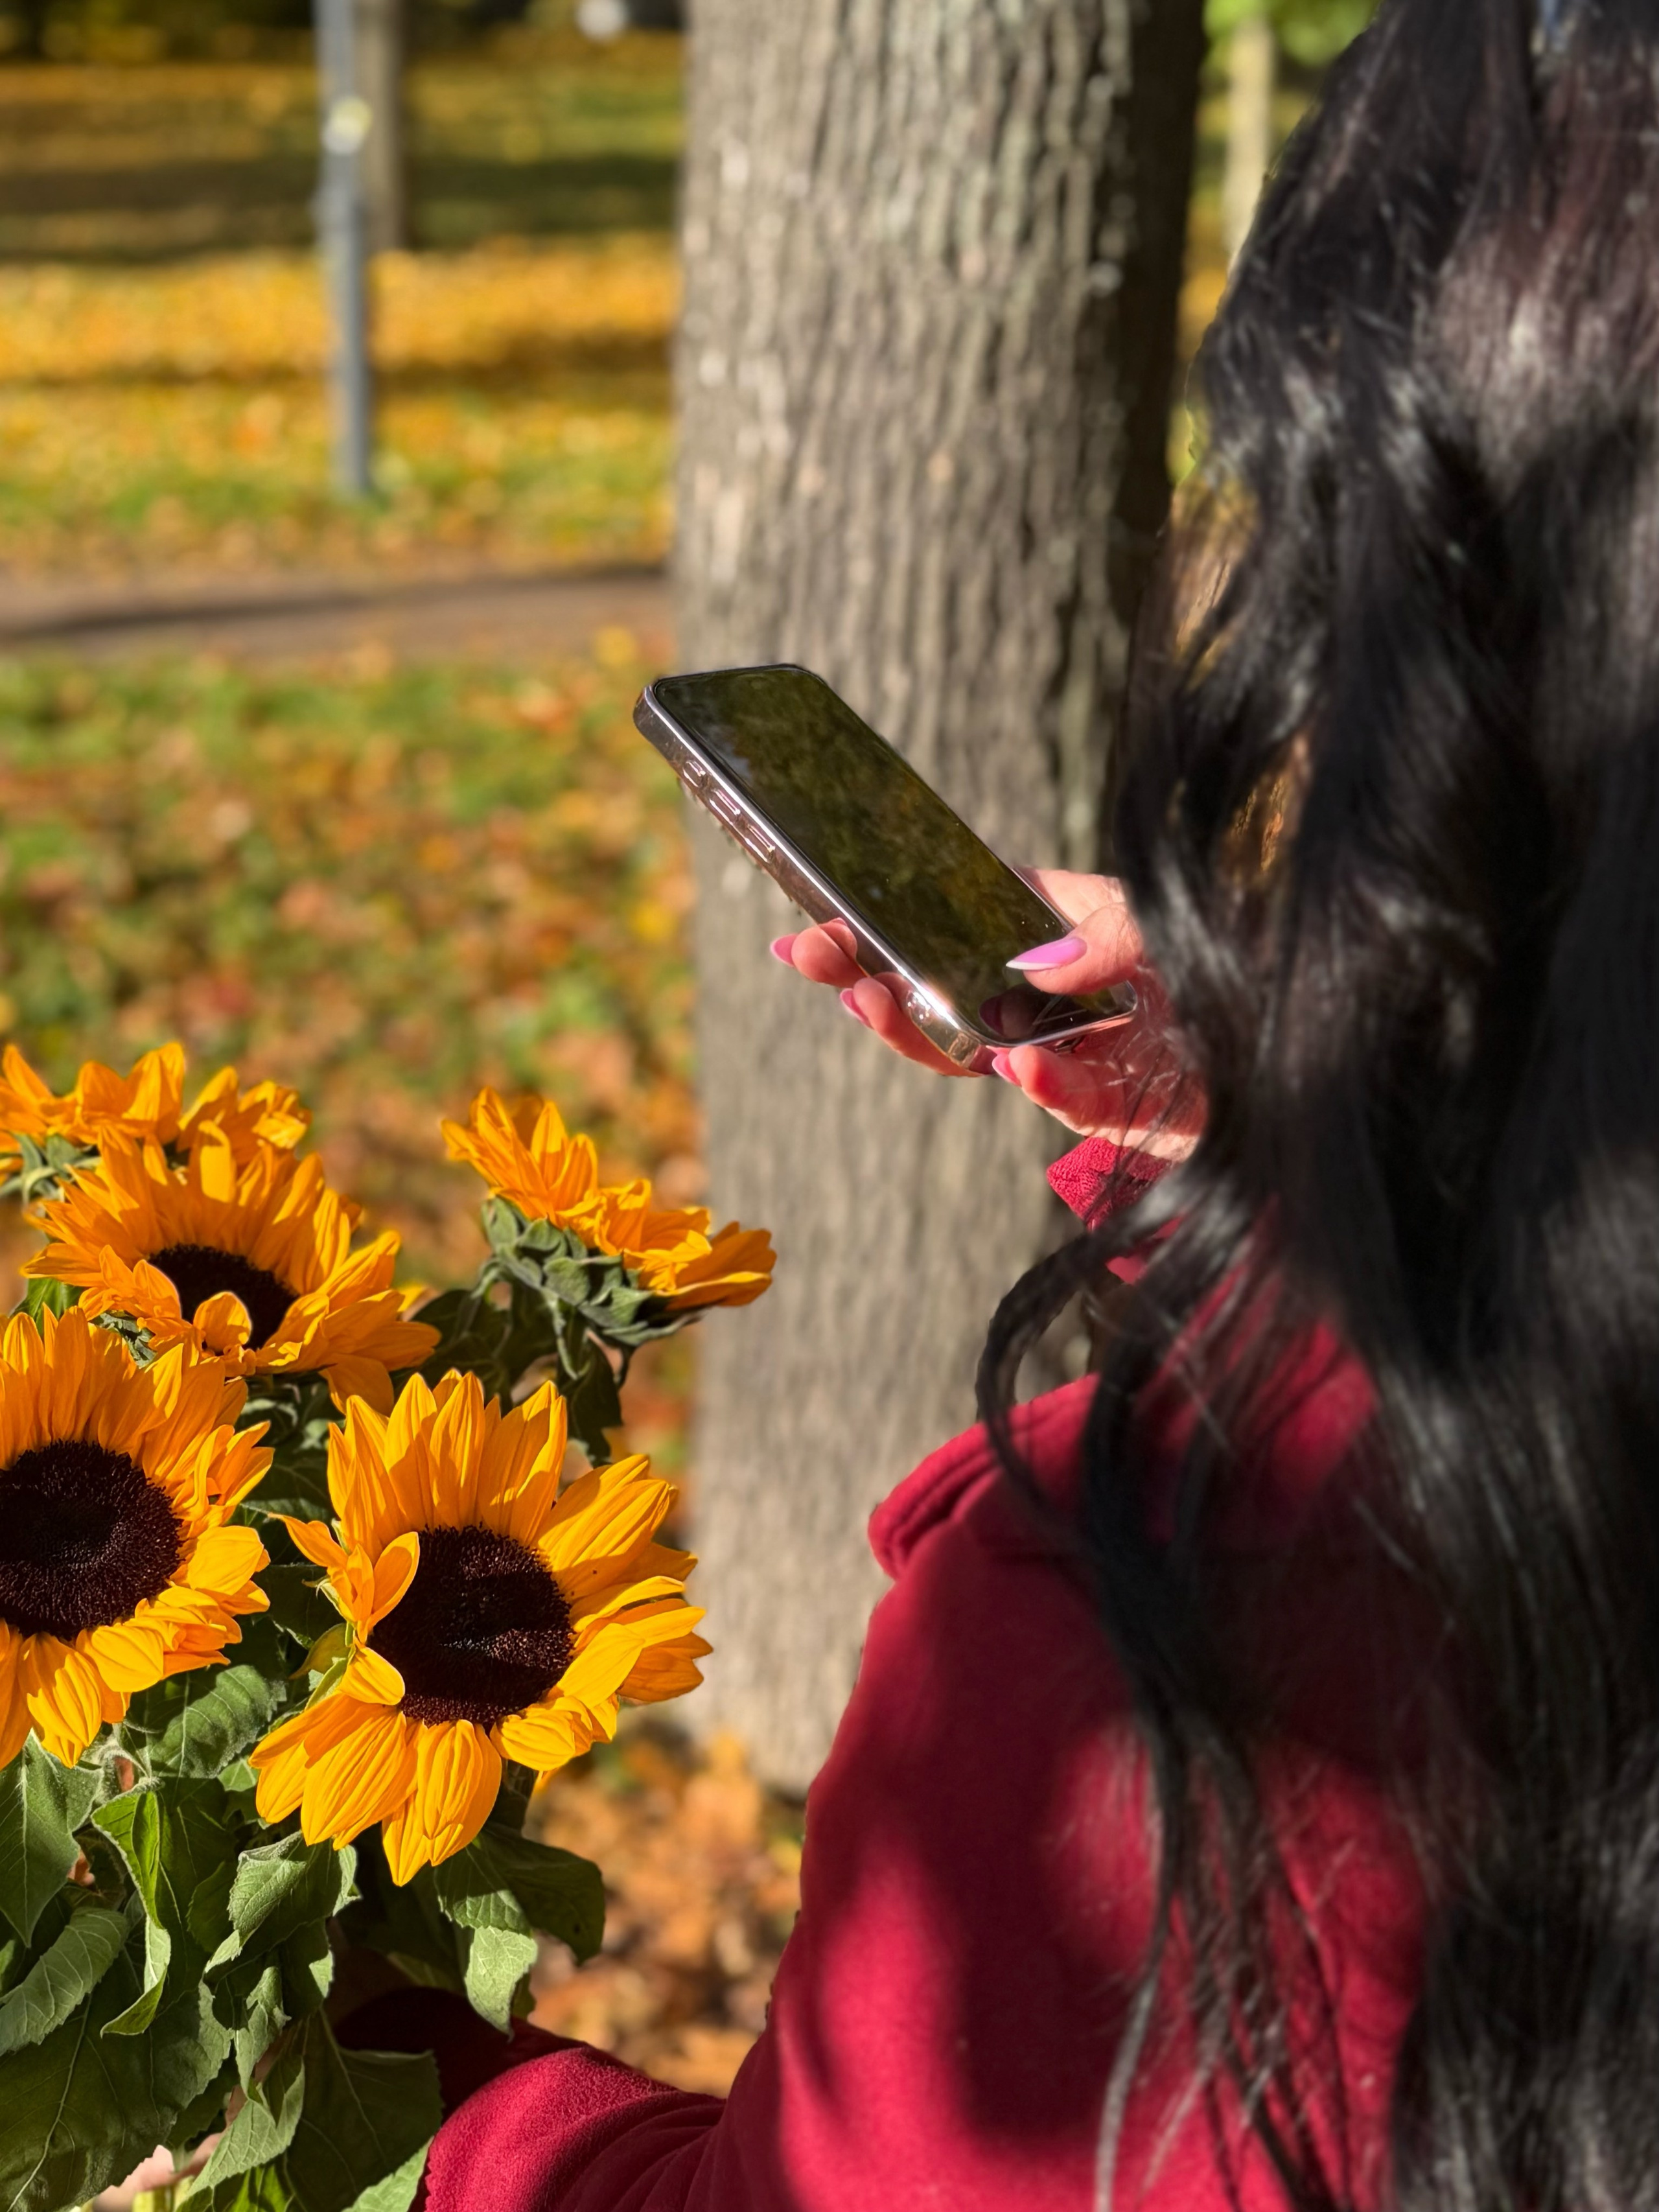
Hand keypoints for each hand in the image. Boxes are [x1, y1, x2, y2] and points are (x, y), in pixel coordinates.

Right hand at [771, 870, 1204, 1157]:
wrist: (1284, 1050)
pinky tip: (1016, 1060)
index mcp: (1039, 937)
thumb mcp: (1155, 918)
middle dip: (866, 973)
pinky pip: (1061, 1094)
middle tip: (807, 958)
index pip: (946, 923)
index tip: (821, 921)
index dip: (881, 923)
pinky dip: (1041, 1078)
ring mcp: (1061, 1052)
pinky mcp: (1102, 1103)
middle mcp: (1037, 998)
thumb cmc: (1219, 965)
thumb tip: (1031, 967)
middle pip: (934, 990)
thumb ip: (1101, 931)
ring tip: (871, 1001)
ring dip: (917, 1028)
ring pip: (970, 1048)